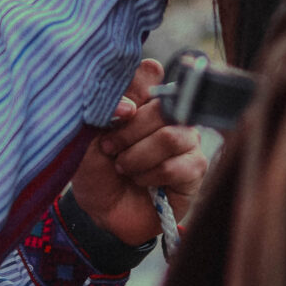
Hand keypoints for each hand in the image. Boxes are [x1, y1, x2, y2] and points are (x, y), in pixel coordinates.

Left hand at [68, 59, 205, 245]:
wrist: (101, 212)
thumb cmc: (97, 169)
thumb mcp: (90, 137)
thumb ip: (108, 112)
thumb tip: (129, 106)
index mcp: (144, 98)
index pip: (151, 72)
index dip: (132, 90)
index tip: (113, 113)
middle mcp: (170, 114)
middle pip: (163, 106)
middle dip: (129, 131)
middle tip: (110, 148)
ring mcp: (186, 140)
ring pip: (170, 136)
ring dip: (138, 156)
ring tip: (123, 167)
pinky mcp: (195, 169)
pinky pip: (177, 165)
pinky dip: (150, 175)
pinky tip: (140, 182)